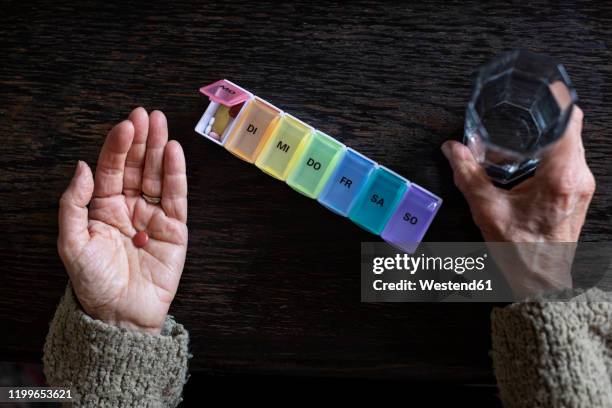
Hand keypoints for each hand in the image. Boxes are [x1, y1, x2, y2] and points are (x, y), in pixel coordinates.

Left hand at [58, 108, 187, 333]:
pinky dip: (176, 174)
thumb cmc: (94, 282)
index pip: (112, 169)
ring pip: (158, 176)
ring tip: (161, 124)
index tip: (125, 125)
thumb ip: (74, 203)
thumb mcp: (72, 242)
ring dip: (160, 149)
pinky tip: (174, 152)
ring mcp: (154, 216)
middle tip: (146, 115)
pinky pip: (176, 196)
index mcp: (104, 208)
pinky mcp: (175, 228)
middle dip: (141, 140)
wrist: (121, 314)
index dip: (118, 146)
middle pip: (137, 166)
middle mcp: (129, 207)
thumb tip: (82, 167)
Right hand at [442, 107, 594, 296]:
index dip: (555, 99)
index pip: (568, 120)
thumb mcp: (487, 210)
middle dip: (542, 119)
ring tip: (517, 139)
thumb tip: (453, 149)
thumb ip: (468, 174)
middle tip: (517, 113)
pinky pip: (568, 161)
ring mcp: (581, 186)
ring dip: (545, 138)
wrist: (539, 283)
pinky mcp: (577, 193)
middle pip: (568, 128)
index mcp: (561, 176)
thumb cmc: (520, 253)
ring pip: (569, 144)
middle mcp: (578, 177)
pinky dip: (548, 154)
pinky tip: (525, 162)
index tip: (541, 89)